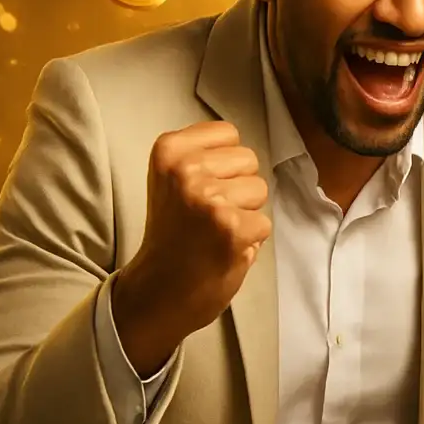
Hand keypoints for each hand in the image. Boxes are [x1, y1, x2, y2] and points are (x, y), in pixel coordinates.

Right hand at [112, 121, 271, 374]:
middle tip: (208, 216)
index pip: (228, 133)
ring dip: (246, 213)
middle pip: (249, 160)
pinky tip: (224, 249)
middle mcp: (186, 169)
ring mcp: (209, 198)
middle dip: (238, 188)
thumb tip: (244, 149)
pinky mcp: (232, 227)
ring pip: (260, 190)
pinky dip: (251, 240)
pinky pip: (264, 223)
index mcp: (169, 150)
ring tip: (215, 232)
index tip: (201, 187)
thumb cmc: (173, 235)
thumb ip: (202, 157)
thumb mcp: (172, 180)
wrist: (158, 290)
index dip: (225, 163)